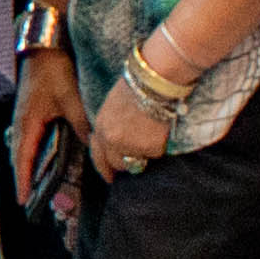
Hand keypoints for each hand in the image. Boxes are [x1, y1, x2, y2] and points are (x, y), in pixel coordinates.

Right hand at [10, 49, 85, 206]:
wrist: (45, 46)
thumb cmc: (55, 70)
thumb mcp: (71, 98)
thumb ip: (81, 123)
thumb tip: (92, 145)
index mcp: (29, 122)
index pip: (23, 158)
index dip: (23, 180)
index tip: (23, 201)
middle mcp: (22, 122)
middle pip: (18, 157)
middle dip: (22, 178)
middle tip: (27, 200)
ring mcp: (23, 116)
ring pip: (21, 147)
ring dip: (24, 166)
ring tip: (30, 183)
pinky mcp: (28, 110)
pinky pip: (25, 138)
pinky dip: (28, 152)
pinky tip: (36, 157)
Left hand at [84, 69, 173, 183]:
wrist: (156, 82)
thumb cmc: (138, 86)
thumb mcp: (114, 105)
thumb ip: (111, 125)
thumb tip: (115, 142)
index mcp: (101, 126)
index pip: (98, 154)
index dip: (104, 167)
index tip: (110, 176)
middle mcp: (113, 140)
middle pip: (118, 164)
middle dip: (127, 162)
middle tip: (138, 160)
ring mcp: (131, 146)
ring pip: (137, 162)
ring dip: (143, 154)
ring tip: (151, 134)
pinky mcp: (150, 149)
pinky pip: (155, 154)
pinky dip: (159, 146)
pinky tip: (161, 129)